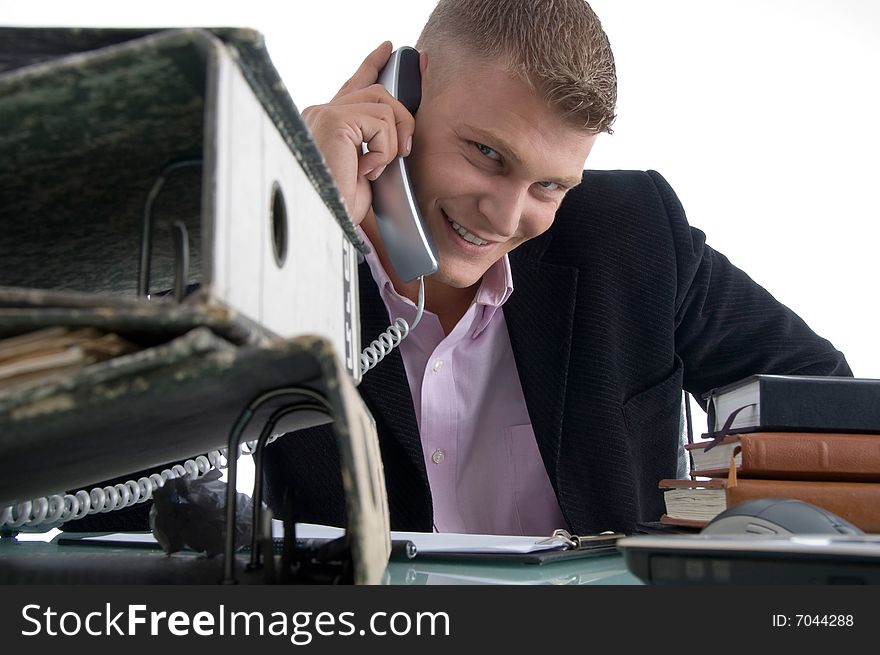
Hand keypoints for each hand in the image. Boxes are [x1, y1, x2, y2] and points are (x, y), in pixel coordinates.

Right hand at [301, 41, 414, 225]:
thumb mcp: (363, 170)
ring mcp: (324, 113)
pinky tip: (366, 169)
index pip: (353, 85)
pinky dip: (383, 150)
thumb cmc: (339, 206)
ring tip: (375, 168)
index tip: (387, 50)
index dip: (372, 65)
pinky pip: (381, 122)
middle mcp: (319, 113)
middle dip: (402, 117)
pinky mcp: (334, 119)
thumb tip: (399, 130)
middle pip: (378, 92)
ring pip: (384, 106)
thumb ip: (373, 143)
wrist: (325, 221)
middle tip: (404, 149)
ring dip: (391, 143)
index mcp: (324, 122)